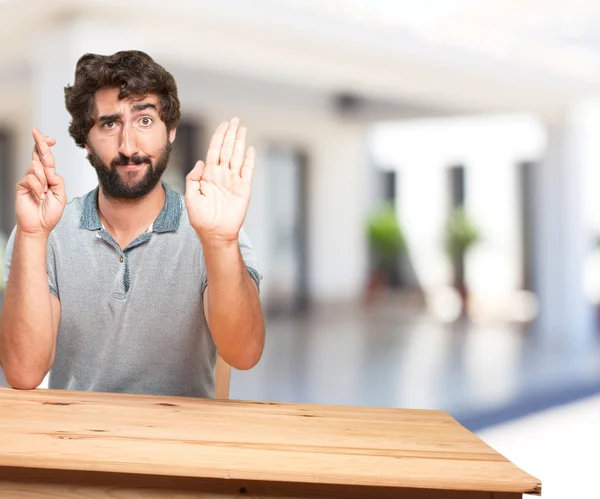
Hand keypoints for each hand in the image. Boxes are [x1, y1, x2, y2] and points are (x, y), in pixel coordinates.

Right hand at [15, 129, 66, 236]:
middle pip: (38, 155)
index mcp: (49, 177)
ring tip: (45, 193)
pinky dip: (38, 188)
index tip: (50, 138)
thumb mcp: (61, 196)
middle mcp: (38, 176)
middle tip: (37, 132)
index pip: (47, 159)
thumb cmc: (50, 213)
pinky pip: (31, 179)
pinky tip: (40, 196)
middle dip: (40, 142)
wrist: (39, 226)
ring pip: (36, 167)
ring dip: (44, 180)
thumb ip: (58, 181)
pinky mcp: (22, 186)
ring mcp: (29, 180)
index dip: (47, 147)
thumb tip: (50, 169)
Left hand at [185, 118, 254, 243]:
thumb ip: (194, 178)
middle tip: (235, 120)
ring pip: (238, 157)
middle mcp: (222, 175)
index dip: (219, 137)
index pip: (215, 151)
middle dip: (231, 134)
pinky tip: (250, 149)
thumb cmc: (201, 218)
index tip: (223, 125)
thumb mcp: (191, 196)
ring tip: (242, 128)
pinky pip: (247, 172)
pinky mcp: (244, 190)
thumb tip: (201, 162)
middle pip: (227, 150)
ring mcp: (234, 181)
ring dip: (240, 142)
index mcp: (209, 175)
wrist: (215, 233)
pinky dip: (249, 160)